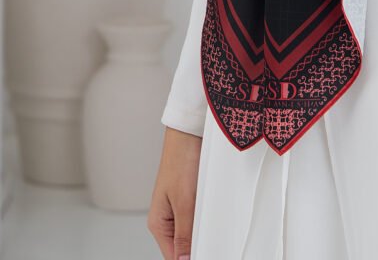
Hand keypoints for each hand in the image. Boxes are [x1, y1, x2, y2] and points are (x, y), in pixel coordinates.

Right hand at [147, 126, 202, 258]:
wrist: (188, 134)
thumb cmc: (181, 161)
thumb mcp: (184, 202)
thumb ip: (184, 233)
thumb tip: (185, 259)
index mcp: (159, 224)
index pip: (173, 257)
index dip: (190, 259)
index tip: (206, 253)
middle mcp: (167, 220)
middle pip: (183, 248)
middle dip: (198, 247)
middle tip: (214, 244)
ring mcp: (179, 210)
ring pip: (192, 233)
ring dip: (203, 233)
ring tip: (213, 226)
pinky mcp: (189, 199)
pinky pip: (197, 219)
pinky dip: (206, 220)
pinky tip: (214, 216)